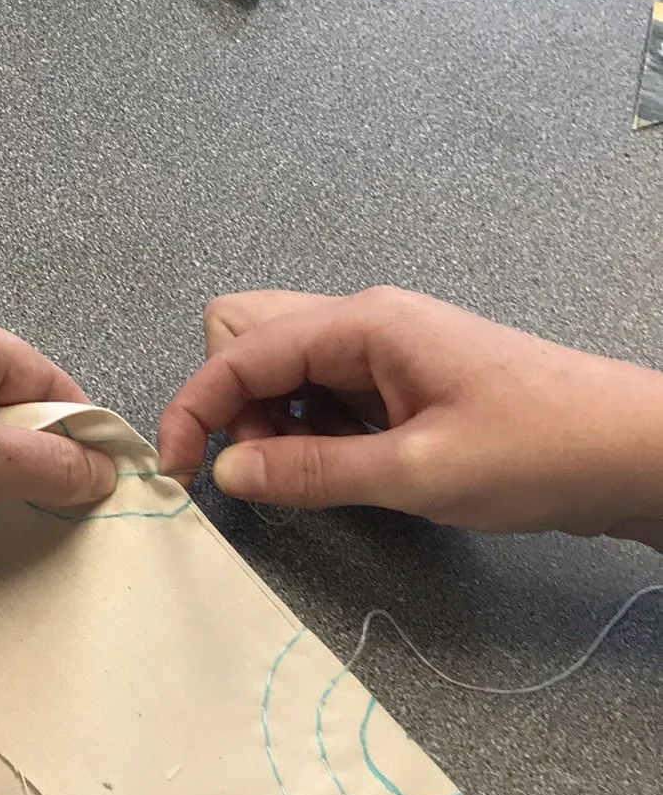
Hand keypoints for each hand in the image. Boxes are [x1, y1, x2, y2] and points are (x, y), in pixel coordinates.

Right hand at [157, 286, 662, 541]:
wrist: (638, 453)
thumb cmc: (542, 450)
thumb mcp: (417, 473)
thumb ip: (310, 472)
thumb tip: (227, 471)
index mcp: (363, 324)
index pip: (239, 351)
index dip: (195, 408)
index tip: (178, 470)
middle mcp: (365, 321)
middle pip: (247, 334)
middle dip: (231, 400)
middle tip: (263, 463)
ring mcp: (384, 346)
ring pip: (282, 363)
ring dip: (271, 418)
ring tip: (314, 471)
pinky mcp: (401, 376)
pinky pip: (321, 388)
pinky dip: (309, 427)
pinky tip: (347, 464)